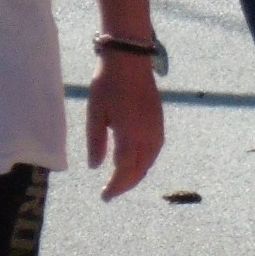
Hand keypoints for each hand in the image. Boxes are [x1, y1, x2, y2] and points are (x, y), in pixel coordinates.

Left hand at [87, 52, 163, 197]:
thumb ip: (96, 142)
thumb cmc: (107, 84)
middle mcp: (147, 135)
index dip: (115, 186)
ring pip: (149, 161)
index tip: (104, 196)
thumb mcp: (95, 113)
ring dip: (137, 175)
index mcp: (129, 134)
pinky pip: (154, 151)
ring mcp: (156, 128)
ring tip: (122, 181)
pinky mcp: (159, 121)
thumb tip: (95, 167)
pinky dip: (145, 162)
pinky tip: (137, 163)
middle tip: (110, 192)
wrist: (130, 59)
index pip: (124, 170)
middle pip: (139, 169)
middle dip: (125, 184)